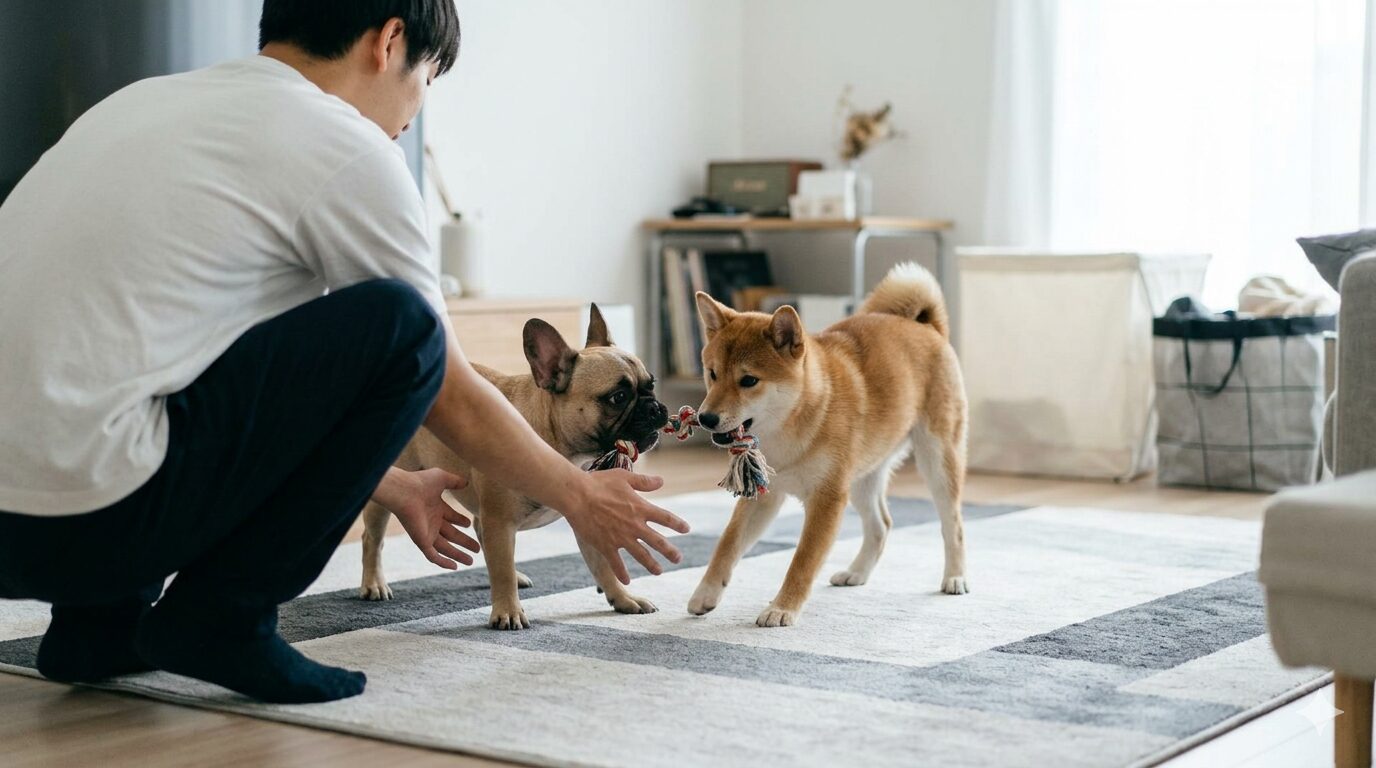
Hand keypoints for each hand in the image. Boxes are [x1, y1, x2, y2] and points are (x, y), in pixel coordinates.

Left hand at [382, 468, 480, 569]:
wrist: (404, 492)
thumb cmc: (420, 482)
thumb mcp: (442, 478)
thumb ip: (455, 481)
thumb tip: (466, 482)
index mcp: (436, 508)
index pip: (451, 517)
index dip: (461, 521)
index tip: (470, 524)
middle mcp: (432, 522)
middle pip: (452, 535)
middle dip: (464, 542)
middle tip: (477, 549)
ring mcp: (427, 533)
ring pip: (445, 548)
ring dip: (458, 555)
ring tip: (471, 561)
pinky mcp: (422, 541)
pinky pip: (433, 556)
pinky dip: (443, 562)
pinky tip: (454, 567)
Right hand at [566, 470, 690, 583]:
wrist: (577, 496)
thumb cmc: (599, 483)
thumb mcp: (624, 477)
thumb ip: (644, 481)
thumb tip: (661, 481)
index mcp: (641, 508)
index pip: (666, 518)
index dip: (677, 524)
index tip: (686, 529)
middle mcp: (634, 526)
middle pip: (658, 542)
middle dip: (670, 552)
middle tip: (678, 559)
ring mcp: (621, 538)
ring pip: (642, 556)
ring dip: (652, 565)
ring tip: (659, 571)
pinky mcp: (606, 546)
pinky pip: (617, 564)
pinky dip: (622, 573)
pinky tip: (627, 581)